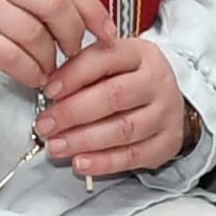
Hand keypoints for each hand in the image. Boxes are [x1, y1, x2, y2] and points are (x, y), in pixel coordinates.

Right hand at [0, 0, 96, 90]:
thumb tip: (81, 11)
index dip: (92, 8)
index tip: (107, 31)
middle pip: (54, 5)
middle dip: (73, 35)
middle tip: (74, 52)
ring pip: (33, 35)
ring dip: (50, 58)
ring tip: (50, 68)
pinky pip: (9, 57)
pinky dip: (28, 70)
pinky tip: (32, 76)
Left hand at [36, 0, 194, 176]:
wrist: (169, 102)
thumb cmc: (130, 80)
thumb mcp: (112, 62)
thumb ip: (84, 69)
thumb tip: (49, 88)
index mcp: (140, 53)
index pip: (106, 58)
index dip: (74, 75)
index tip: (48, 90)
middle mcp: (156, 81)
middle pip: (114, 96)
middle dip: (73, 112)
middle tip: (46, 124)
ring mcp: (165, 113)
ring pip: (123, 129)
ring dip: (84, 140)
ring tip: (57, 146)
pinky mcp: (166, 142)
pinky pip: (133, 156)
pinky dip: (104, 162)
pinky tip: (81, 162)